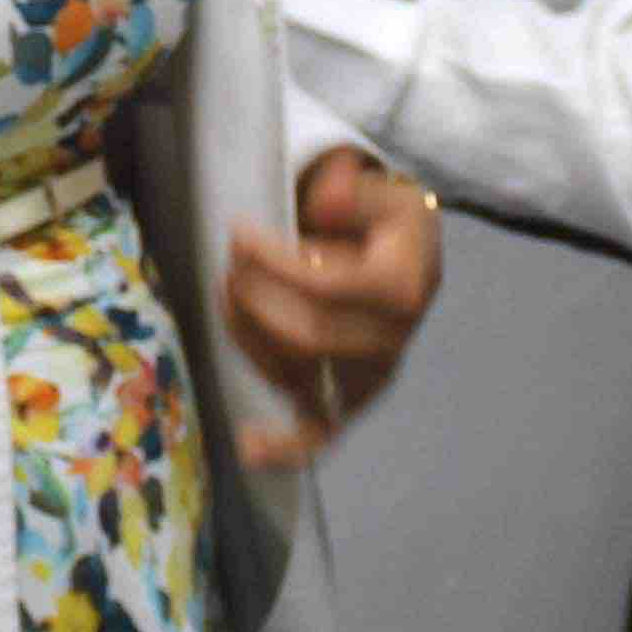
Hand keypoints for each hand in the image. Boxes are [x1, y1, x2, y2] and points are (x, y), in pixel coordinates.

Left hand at [225, 145, 447, 464]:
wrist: (403, 252)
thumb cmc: (379, 217)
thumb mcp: (377, 184)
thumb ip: (352, 186)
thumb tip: (329, 202)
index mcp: (404, 287)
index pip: (325, 288)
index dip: (272, 264)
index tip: (239, 233)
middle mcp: (393, 340)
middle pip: (306, 337)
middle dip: (252, 298)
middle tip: (229, 264)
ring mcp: (372, 375)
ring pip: (295, 375)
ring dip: (247, 336)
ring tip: (227, 295)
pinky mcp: (353, 398)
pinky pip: (322, 432)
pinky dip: (287, 445)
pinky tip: (252, 448)